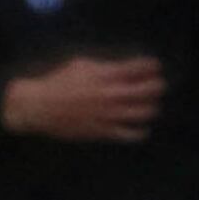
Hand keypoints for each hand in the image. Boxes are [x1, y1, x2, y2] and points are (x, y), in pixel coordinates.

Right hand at [3, 55, 165, 143]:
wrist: (39, 107)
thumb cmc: (59, 82)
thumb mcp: (80, 65)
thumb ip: (104, 66)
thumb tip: (124, 68)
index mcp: (104, 75)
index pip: (138, 68)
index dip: (151, 66)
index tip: (155, 65)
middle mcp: (110, 94)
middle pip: (147, 90)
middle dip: (157, 85)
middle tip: (158, 85)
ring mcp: (108, 114)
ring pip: (144, 112)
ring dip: (152, 107)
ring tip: (151, 105)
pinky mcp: (103, 131)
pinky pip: (131, 134)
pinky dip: (141, 131)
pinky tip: (141, 127)